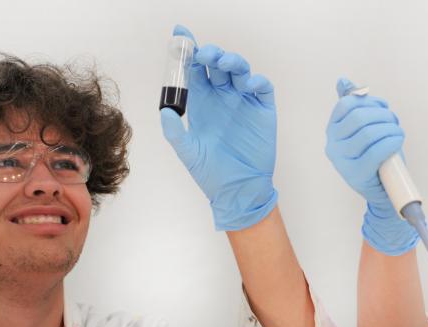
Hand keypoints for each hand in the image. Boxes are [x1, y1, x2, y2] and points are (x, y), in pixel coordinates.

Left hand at [160, 25, 277, 230]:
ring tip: (224, 63)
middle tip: (204, 54)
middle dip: (210, 53)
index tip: (180, 35)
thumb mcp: (187, 152)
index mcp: (201, 101)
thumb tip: (164, 110)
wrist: (237, 190)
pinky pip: (262, 87)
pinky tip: (247, 84)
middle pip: (216, 64)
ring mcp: (243, 101)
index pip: (193, 69)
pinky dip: (256, 80)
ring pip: (239, 70)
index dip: (187, 51)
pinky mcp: (263, 109)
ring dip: (232, 61)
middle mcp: (222, 97)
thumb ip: (174, 131)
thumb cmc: (211, 172)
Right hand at [324, 77, 417, 254]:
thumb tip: (343, 81)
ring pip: (369, 131)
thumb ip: (354, 105)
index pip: (347, 104)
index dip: (370, 102)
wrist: (383, 192)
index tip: (383, 109)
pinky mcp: (356, 174)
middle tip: (394, 122)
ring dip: (391, 128)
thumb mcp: (364, 129)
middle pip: (360, 116)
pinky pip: (376, 150)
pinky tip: (397, 142)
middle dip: (383, 115)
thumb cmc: (376, 157)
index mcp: (332, 130)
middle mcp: (332, 145)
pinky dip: (392, 142)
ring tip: (397, 133)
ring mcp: (342, 161)